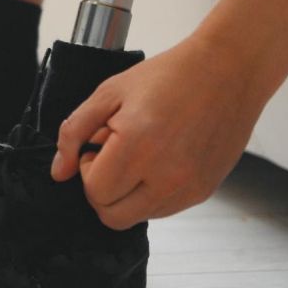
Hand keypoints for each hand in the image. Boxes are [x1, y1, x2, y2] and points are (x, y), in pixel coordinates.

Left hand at [50, 32, 271, 228]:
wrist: (228, 71)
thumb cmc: (169, 75)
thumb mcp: (109, 92)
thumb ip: (74, 132)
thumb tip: (58, 172)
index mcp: (139, 146)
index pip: (95, 192)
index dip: (87, 170)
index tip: (98, 146)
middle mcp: (167, 175)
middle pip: (112, 216)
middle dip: (101, 189)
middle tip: (112, 156)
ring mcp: (189, 188)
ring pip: (137, 217)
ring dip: (126, 193)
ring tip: (139, 154)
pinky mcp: (204, 192)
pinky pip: (163, 210)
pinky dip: (150, 193)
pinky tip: (158, 159)